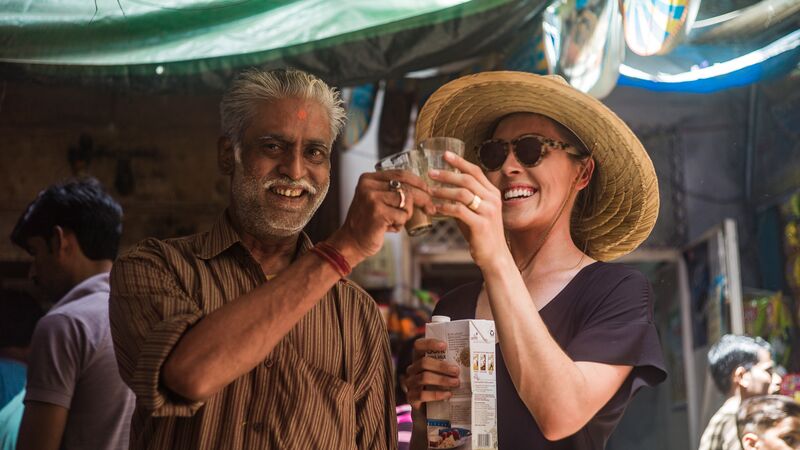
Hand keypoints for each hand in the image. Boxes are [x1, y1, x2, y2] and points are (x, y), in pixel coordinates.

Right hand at [330, 170, 433, 264]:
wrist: (351, 242)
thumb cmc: (369, 222)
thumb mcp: (377, 200)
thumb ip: (392, 191)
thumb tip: (424, 189)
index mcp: (368, 178)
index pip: (401, 174)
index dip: (418, 182)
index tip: (428, 191)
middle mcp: (368, 185)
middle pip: (406, 186)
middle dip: (423, 198)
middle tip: (431, 208)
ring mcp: (372, 198)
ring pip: (406, 201)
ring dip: (407, 214)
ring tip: (396, 221)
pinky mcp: (377, 213)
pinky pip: (402, 216)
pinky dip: (400, 224)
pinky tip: (389, 228)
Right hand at [404, 338, 459, 409]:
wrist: (429, 411)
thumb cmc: (439, 387)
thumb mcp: (443, 374)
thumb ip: (450, 366)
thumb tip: (468, 360)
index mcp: (419, 359)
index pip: (419, 346)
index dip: (430, 343)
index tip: (444, 345)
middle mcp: (412, 370)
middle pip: (424, 362)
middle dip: (442, 366)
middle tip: (456, 371)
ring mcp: (410, 383)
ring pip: (424, 377)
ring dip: (442, 380)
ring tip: (456, 383)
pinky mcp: (411, 398)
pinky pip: (422, 394)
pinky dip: (437, 394)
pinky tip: (448, 394)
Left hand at [428, 151, 506, 267]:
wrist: (495, 256)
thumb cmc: (482, 234)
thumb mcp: (476, 212)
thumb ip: (465, 200)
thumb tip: (443, 189)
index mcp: (493, 193)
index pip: (476, 171)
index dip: (460, 161)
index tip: (445, 154)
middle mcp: (493, 200)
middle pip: (467, 180)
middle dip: (447, 174)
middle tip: (431, 172)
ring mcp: (488, 212)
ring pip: (462, 194)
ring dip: (443, 191)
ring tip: (430, 191)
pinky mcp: (481, 224)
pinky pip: (459, 211)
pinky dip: (445, 207)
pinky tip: (436, 207)